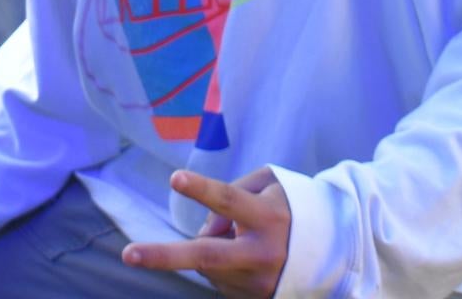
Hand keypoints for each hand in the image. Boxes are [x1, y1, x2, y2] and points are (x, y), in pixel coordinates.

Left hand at [120, 167, 288, 295]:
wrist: (332, 254)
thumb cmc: (293, 208)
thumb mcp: (271, 186)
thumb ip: (236, 194)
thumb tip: (205, 229)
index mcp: (269, 217)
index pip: (230, 200)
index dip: (202, 189)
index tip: (175, 178)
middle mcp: (263, 253)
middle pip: (206, 255)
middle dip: (164, 256)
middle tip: (129, 254)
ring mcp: (258, 283)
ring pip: (208, 265)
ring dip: (210, 249)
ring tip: (241, 239)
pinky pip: (220, 280)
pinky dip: (222, 267)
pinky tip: (245, 258)